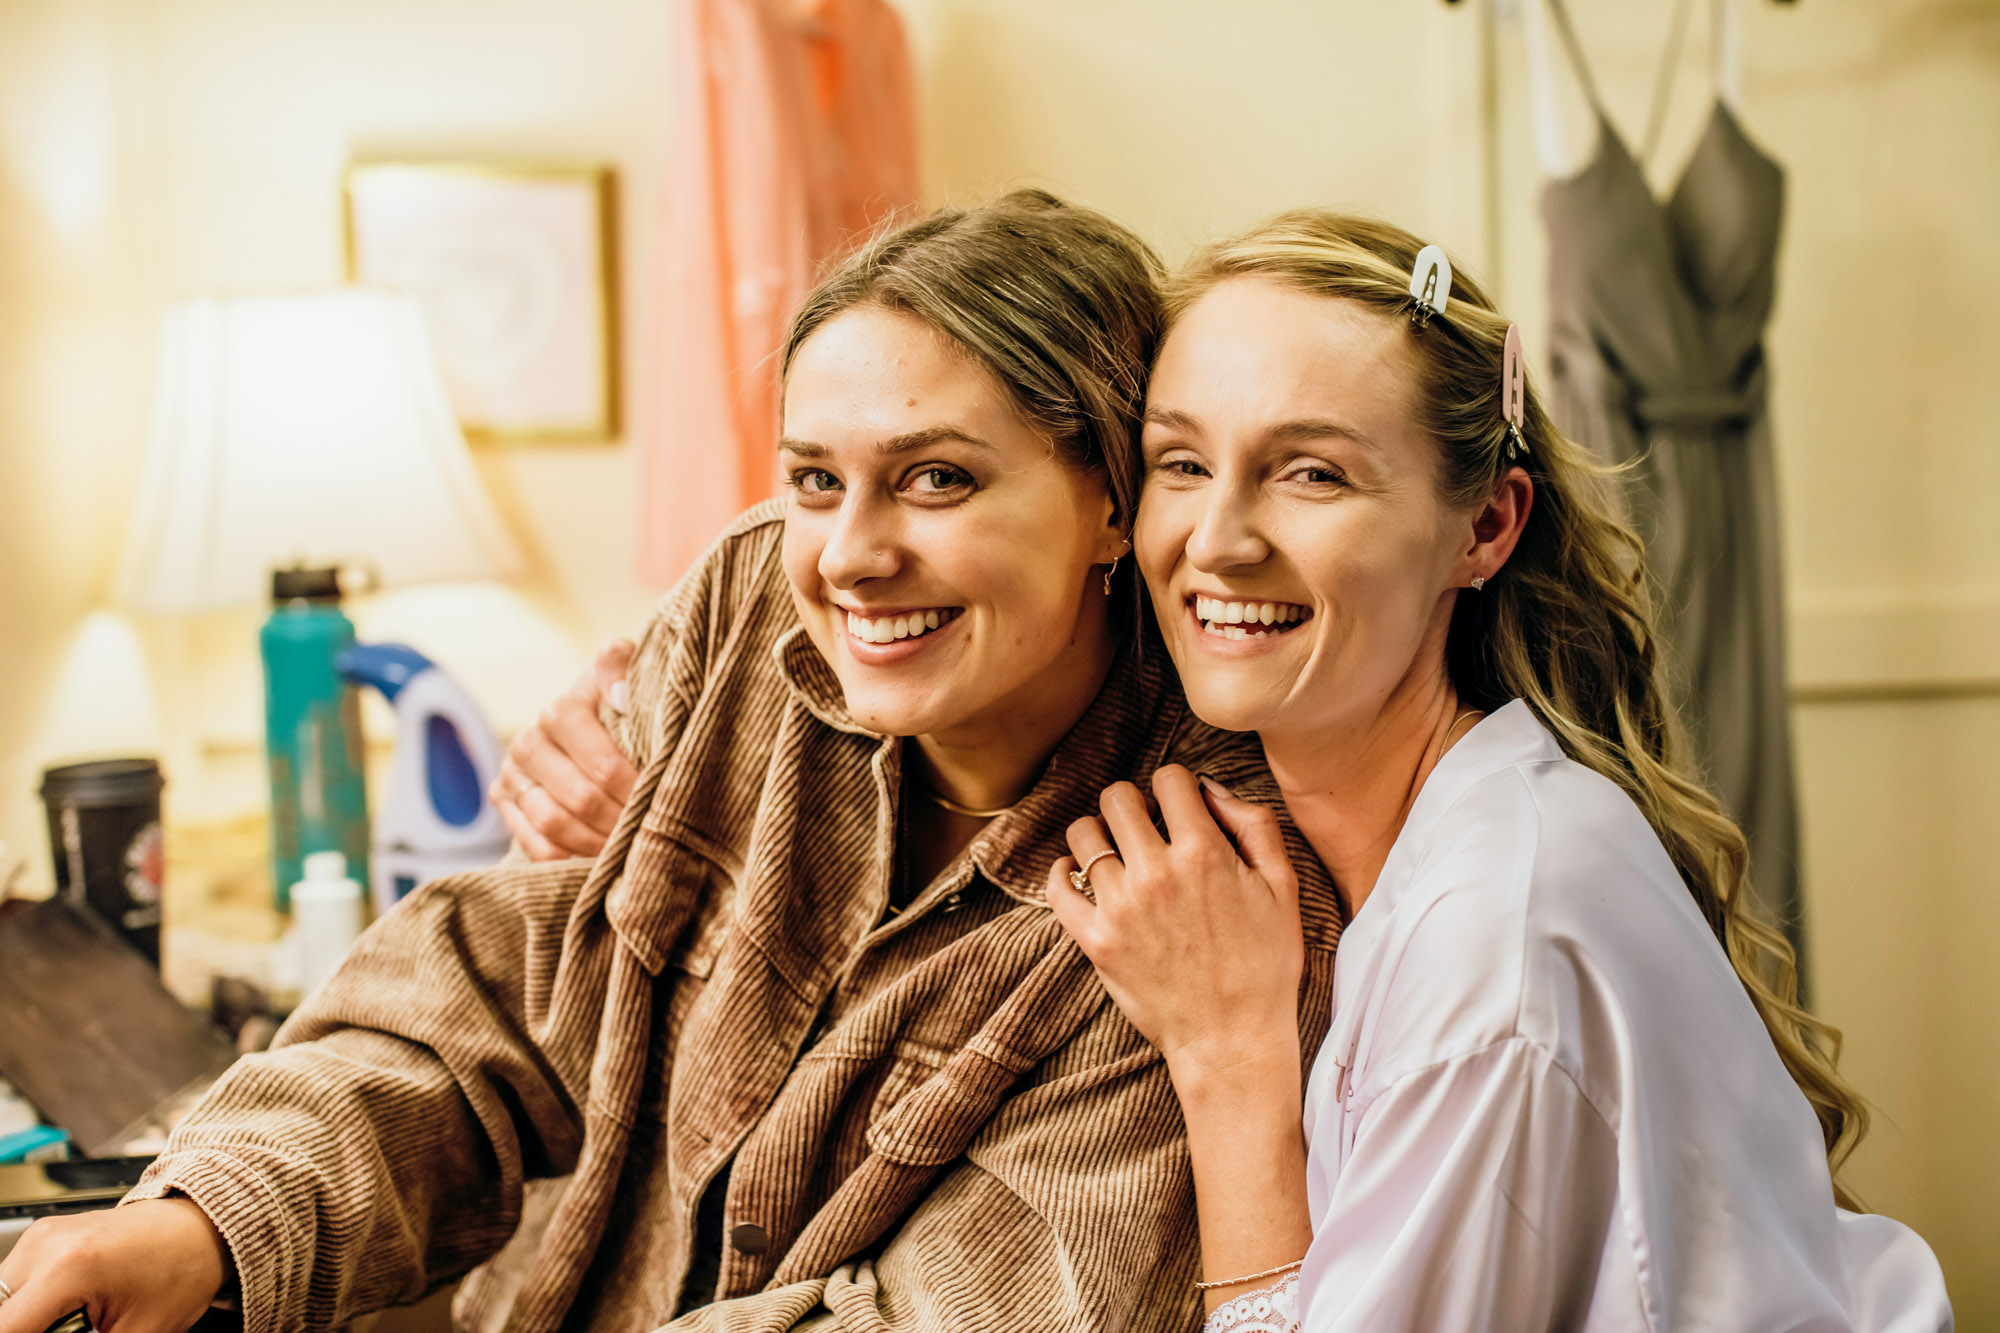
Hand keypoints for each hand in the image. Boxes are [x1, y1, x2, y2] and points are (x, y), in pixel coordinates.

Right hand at [0, 1198, 229, 1332]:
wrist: (200, 1226)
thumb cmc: (183, 1269)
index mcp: (68, 1267)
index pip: (7, 1328)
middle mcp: (45, 1244)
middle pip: (2, 1313)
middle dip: (27, 1330)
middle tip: (74, 1328)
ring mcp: (41, 1236)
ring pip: (3, 1299)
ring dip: (27, 1319)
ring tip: (74, 1320)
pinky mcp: (42, 1236)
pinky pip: (15, 1283)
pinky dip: (32, 1304)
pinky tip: (69, 1308)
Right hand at [491, 638, 638, 859]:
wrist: (584, 728)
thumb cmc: (617, 708)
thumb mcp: (628, 678)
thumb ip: (624, 670)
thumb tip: (620, 695)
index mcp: (561, 711)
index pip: (601, 762)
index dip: (633, 787)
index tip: (660, 800)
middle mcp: (528, 743)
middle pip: (578, 798)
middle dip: (618, 820)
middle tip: (648, 832)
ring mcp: (511, 776)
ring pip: (553, 824)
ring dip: (595, 842)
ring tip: (627, 847)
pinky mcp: (503, 804)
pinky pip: (534, 846)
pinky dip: (568, 858)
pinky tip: (598, 858)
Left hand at [1047, 765, 1303, 1078]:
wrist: (1234, 1038)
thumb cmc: (1266, 965)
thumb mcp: (1284, 887)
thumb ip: (1254, 825)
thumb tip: (1211, 790)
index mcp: (1205, 853)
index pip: (1169, 778)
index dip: (1176, 787)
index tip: (1179, 809)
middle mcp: (1157, 873)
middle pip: (1117, 798)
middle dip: (1133, 804)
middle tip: (1146, 829)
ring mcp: (1121, 908)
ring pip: (1083, 835)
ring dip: (1099, 835)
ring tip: (1117, 854)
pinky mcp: (1096, 941)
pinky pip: (1058, 888)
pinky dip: (1063, 873)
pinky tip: (1080, 875)